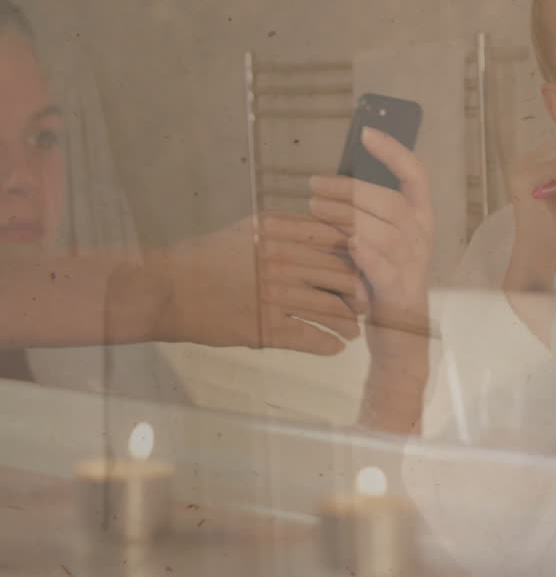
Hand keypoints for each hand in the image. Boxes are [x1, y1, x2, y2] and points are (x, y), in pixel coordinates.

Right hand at [150, 213, 364, 355]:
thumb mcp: (253, 229)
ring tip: (355, 331)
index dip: (358, 258)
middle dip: (358, 293)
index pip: (336, 241)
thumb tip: (333, 233)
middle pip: (339, 275)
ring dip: (347, 322)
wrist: (166, 289)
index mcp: (281, 231)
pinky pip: (308, 336)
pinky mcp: (265, 326)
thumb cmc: (210, 257)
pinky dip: (326, 343)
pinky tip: (335, 347)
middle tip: (367, 305)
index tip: (367, 269)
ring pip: (328, 308)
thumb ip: (292, 229)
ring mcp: (274, 294)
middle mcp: (282, 259)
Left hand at [309, 127, 433, 328]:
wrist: (400, 338)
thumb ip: (364, 214)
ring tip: (315, 210)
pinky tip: (345, 244)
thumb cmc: (380, 281)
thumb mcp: (378, 241)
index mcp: (419, 219)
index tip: (366, 132)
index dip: (394, 151)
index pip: (416, 175)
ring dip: (348, 217)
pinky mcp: (400, 293)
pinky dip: (365, 253)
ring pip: (385, 231)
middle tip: (314, 187)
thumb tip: (332, 181)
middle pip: (391, 201)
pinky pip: (384, 267)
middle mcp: (421, 238)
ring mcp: (414, 266)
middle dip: (351, 189)